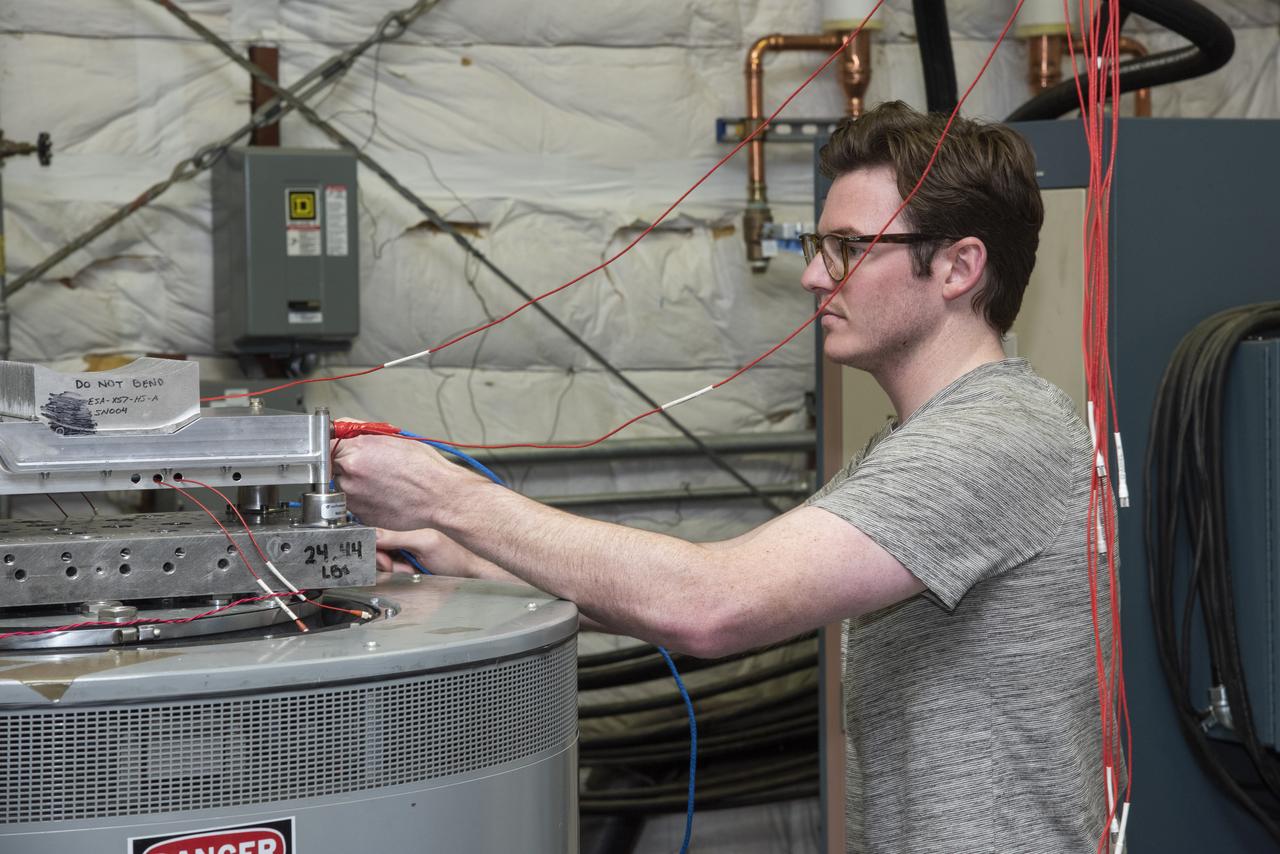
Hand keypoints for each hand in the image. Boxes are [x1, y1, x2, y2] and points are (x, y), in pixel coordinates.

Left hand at [331, 433, 464, 530]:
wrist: (440, 496)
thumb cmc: (424, 468)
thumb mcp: (393, 438)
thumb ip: (362, 432)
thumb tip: (345, 428)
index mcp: (355, 453)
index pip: (325, 446)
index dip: (333, 446)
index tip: (337, 448)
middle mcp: (350, 476)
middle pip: (333, 468)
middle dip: (347, 466)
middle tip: (370, 467)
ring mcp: (354, 499)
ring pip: (343, 488)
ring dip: (356, 485)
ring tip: (382, 483)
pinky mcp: (361, 516)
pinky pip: (355, 505)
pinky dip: (365, 501)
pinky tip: (385, 496)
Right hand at [376, 526, 524, 584]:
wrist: (471, 576)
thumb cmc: (457, 556)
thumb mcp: (425, 543)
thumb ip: (397, 538)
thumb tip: (371, 534)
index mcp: (406, 527)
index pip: (375, 535)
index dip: (374, 549)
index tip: (384, 559)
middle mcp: (404, 539)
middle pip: (377, 551)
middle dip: (386, 562)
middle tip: (401, 567)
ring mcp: (406, 554)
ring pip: (384, 565)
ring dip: (396, 571)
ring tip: (412, 571)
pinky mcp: (408, 569)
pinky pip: (393, 575)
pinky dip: (401, 577)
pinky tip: (413, 576)